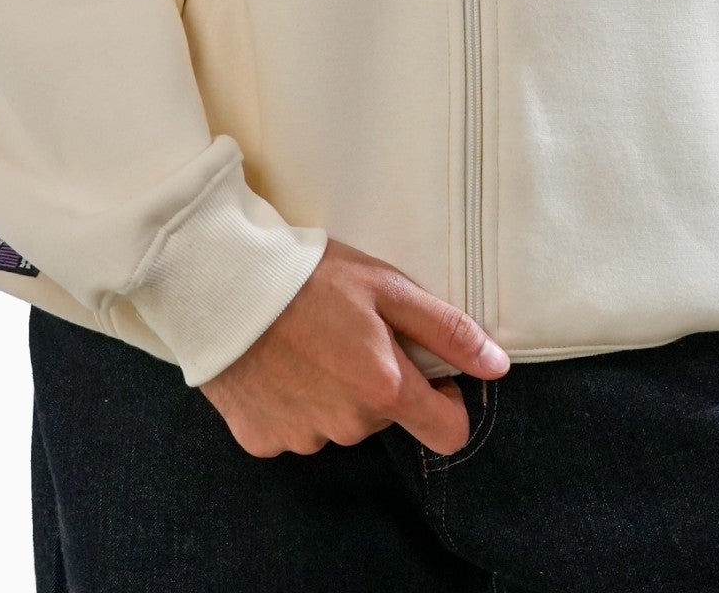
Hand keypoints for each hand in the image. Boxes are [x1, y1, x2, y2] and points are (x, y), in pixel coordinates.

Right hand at [197, 237, 509, 459]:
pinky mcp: (261, 442)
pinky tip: (278, 364)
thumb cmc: (309, 277)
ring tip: (307, 343)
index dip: (446, 404)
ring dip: (334, 394)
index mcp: (383, 391)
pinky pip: (295, 430)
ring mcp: (301, 439)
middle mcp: (345, 427)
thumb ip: (447, 331)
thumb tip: (497, 367)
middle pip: (385, 421)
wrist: (221, 282)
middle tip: (350, 334)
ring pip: (338, 426)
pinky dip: (293, 404)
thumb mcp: (387, 288)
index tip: (428, 374)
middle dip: (379, 385)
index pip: (448, 434)